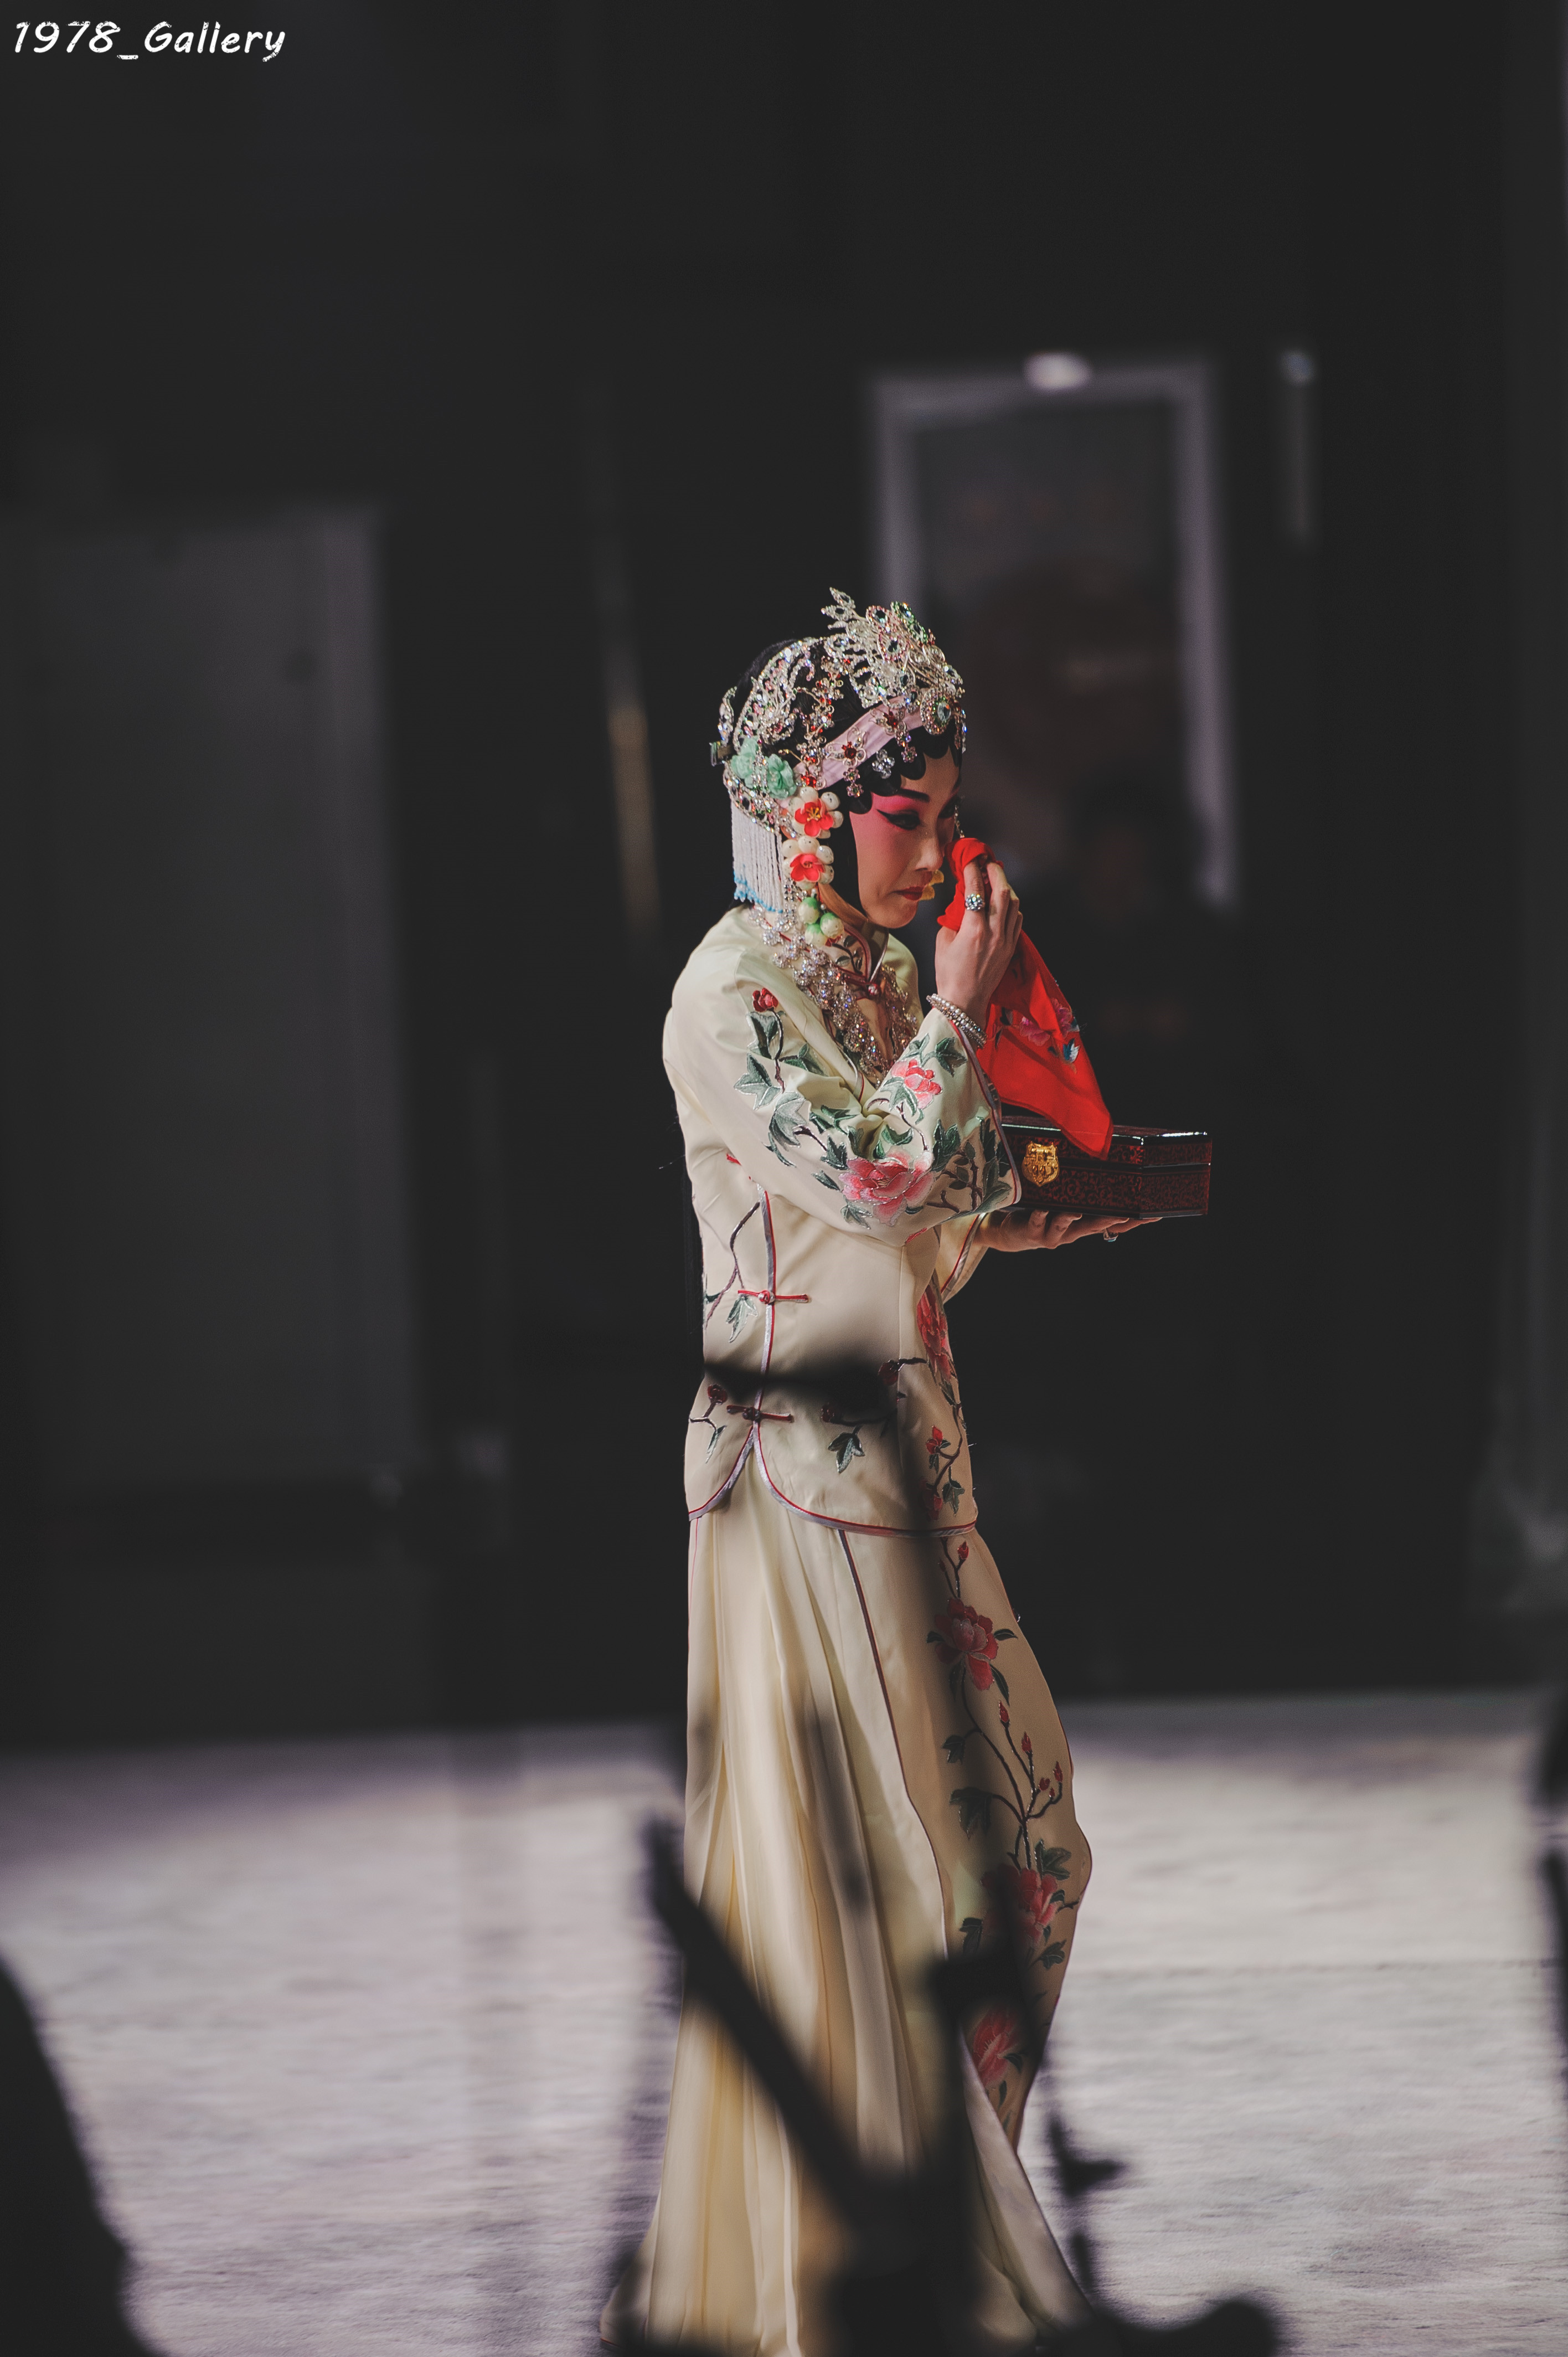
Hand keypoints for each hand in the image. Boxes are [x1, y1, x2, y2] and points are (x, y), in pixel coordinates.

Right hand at [932, 858, 1022, 1025]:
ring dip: (1006, 888)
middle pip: (1003, 892)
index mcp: (974, 930)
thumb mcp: (942, 942)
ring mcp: (1006, 940)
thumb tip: (962, 902)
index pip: (976, 891)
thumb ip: (953, 918)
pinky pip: (1017, 920)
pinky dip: (1012, 907)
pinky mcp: (1011, 948)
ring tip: (997, 880)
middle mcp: (994, 933)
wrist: (965, 1001)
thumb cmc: (949, 974)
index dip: (973, 871)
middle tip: (988, 863)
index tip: (970, 861)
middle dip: (996, 872)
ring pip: (1014, 904)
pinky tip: (1004, 904)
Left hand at [983, 1207, 1161, 1251]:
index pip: (1115, 1224)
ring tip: (1076, 1211)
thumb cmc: (1043, 1211)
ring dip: (1071, 1219)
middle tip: (1126, 1215)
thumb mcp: (1065, 1201)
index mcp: (1084, 1224)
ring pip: (1065, 1227)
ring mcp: (1052, 1234)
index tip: (1155, 1215)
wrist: (1012, 1234)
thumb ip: (1083, 1191)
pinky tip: (1042, 1208)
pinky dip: (1040, 1215)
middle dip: (1110, 1221)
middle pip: (1095, 1227)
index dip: (1135, 1222)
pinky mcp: (1033, 1233)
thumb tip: (1101, 1162)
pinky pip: (1037, 1223)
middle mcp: (1072, 1232)